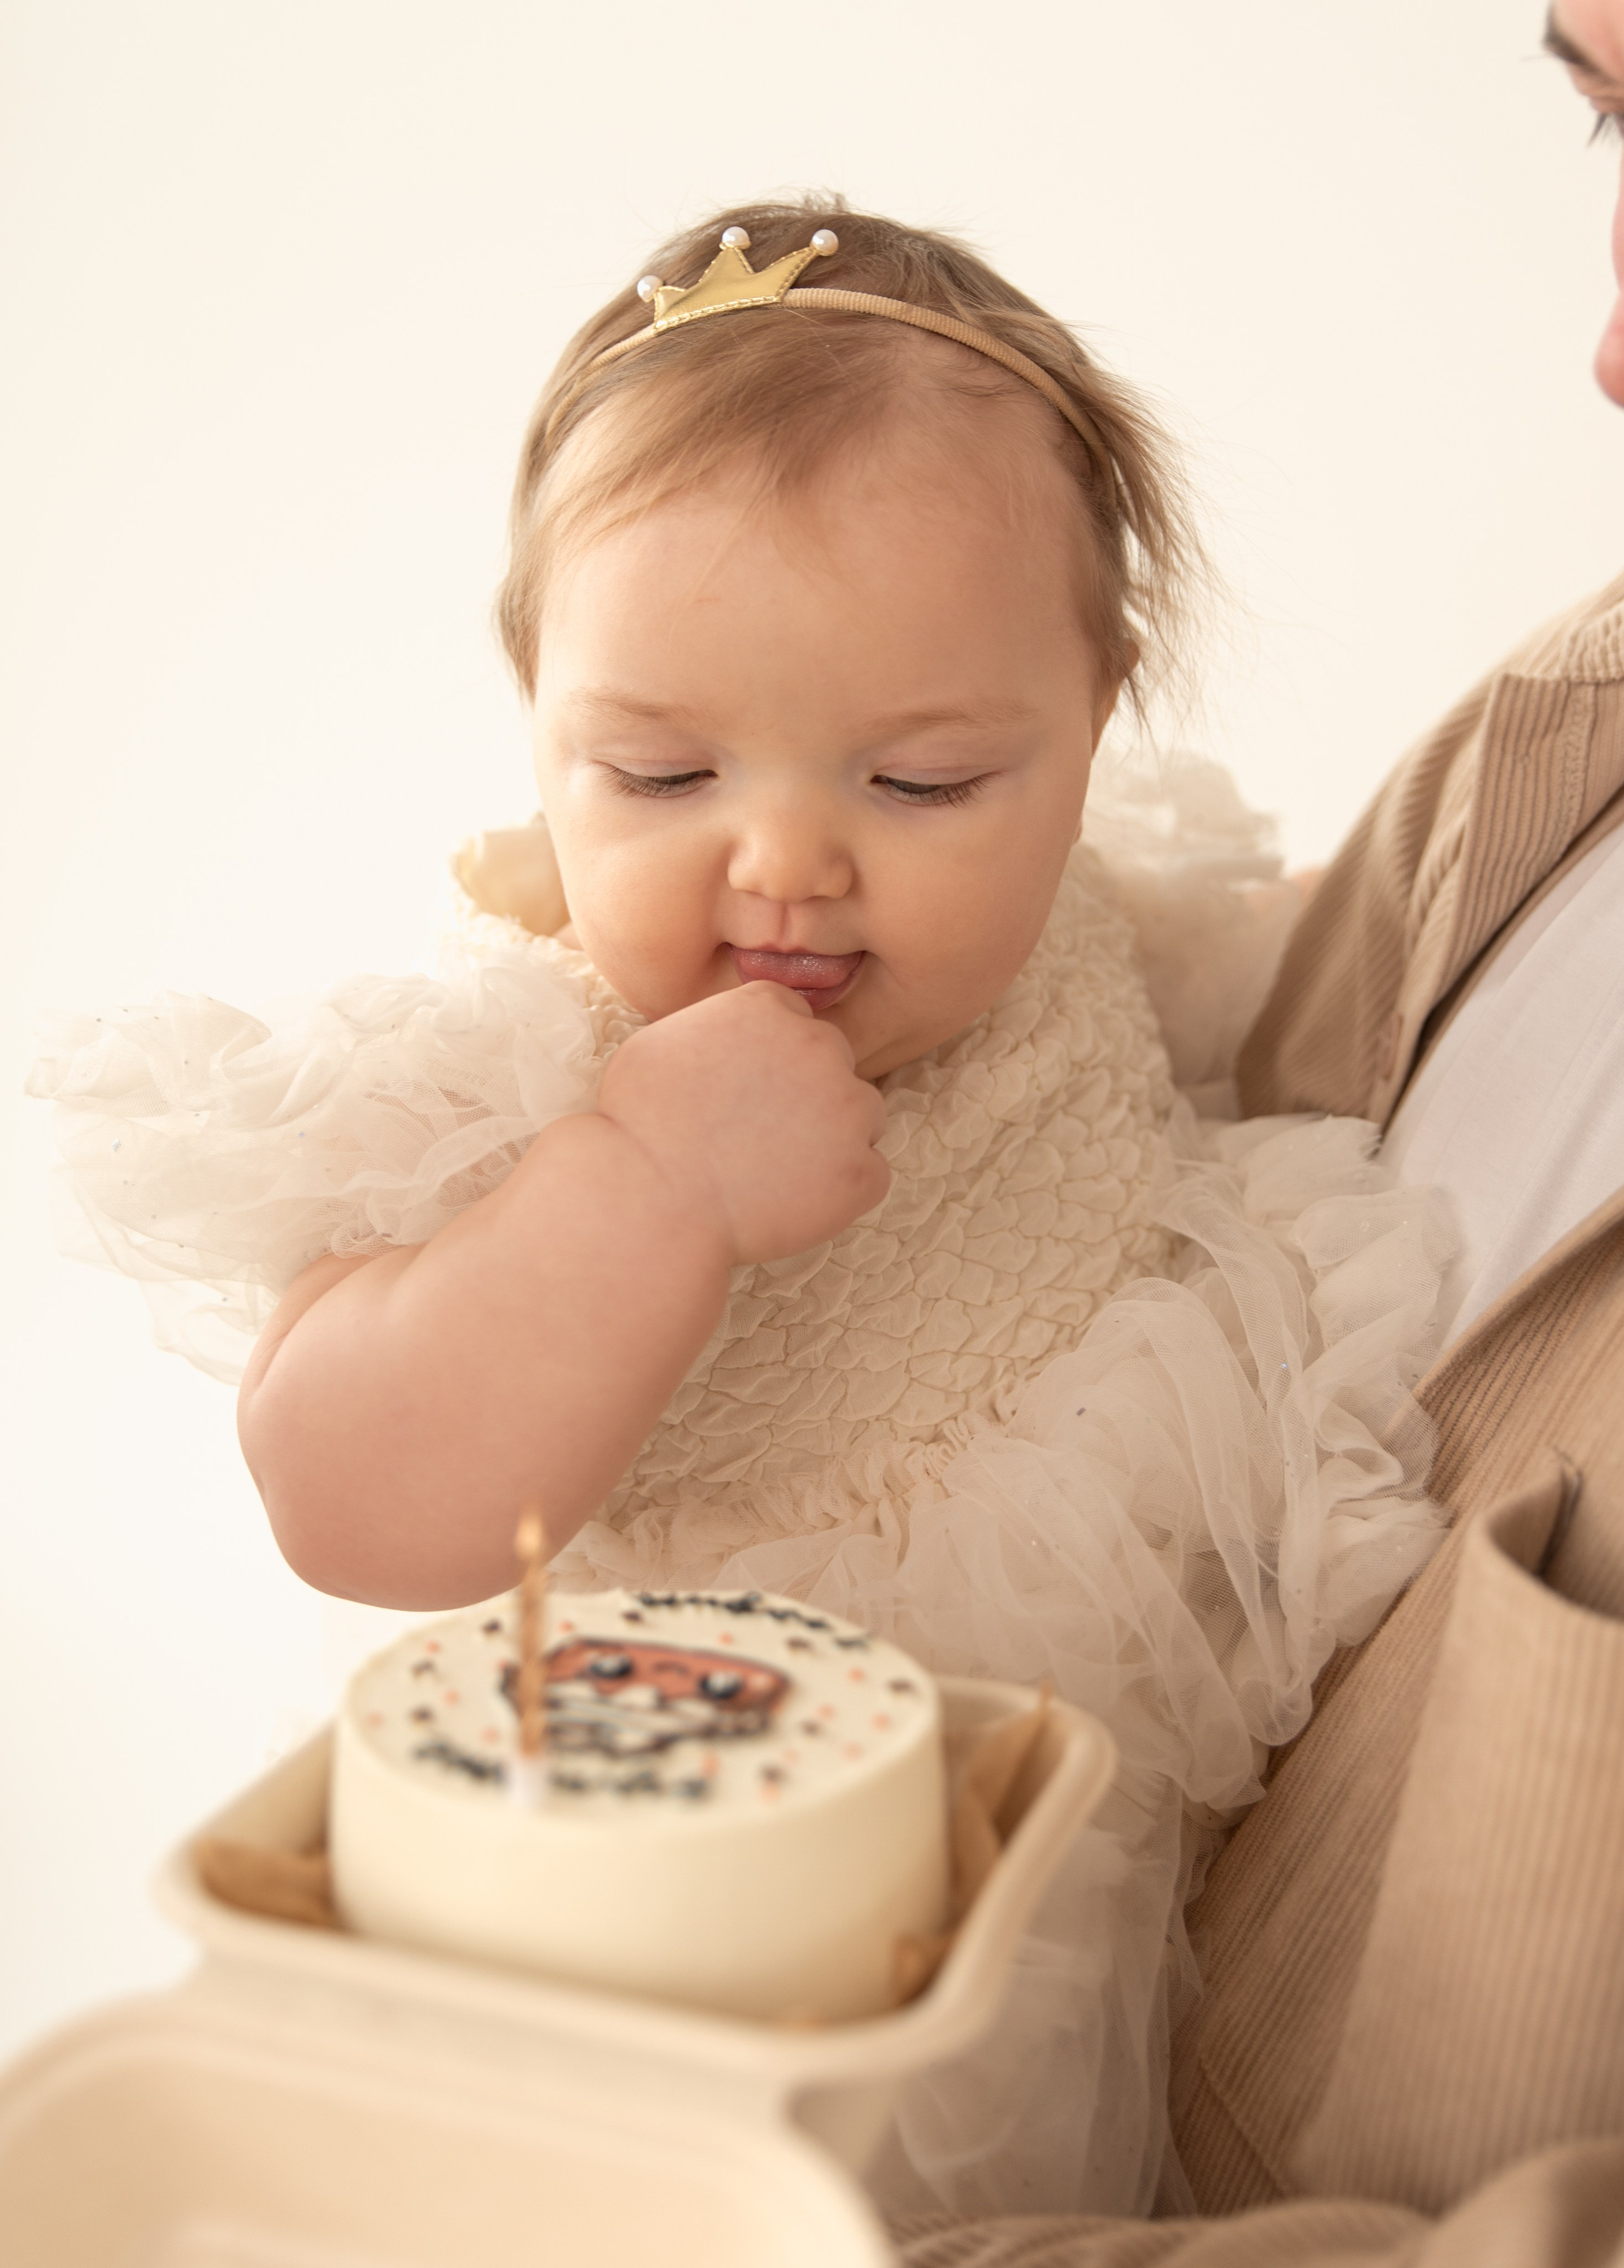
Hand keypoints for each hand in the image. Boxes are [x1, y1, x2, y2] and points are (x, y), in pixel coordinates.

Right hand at [597, 982, 890, 1262]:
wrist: (651, 1198)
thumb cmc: (639, 1125)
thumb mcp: (663, 1043)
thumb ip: (716, 1031)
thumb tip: (733, 1043)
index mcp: (771, 1007)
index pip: (796, 1022)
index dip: (774, 1062)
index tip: (750, 1093)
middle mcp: (819, 1045)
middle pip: (835, 1065)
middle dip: (808, 1096)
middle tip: (760, 1138)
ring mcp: (848, 1108)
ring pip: (863, 1117)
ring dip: (833, 1140)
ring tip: (774, 1173)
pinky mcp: (862, 1170)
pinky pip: (870, 1175)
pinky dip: (840, 1192)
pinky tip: (791, 1202)